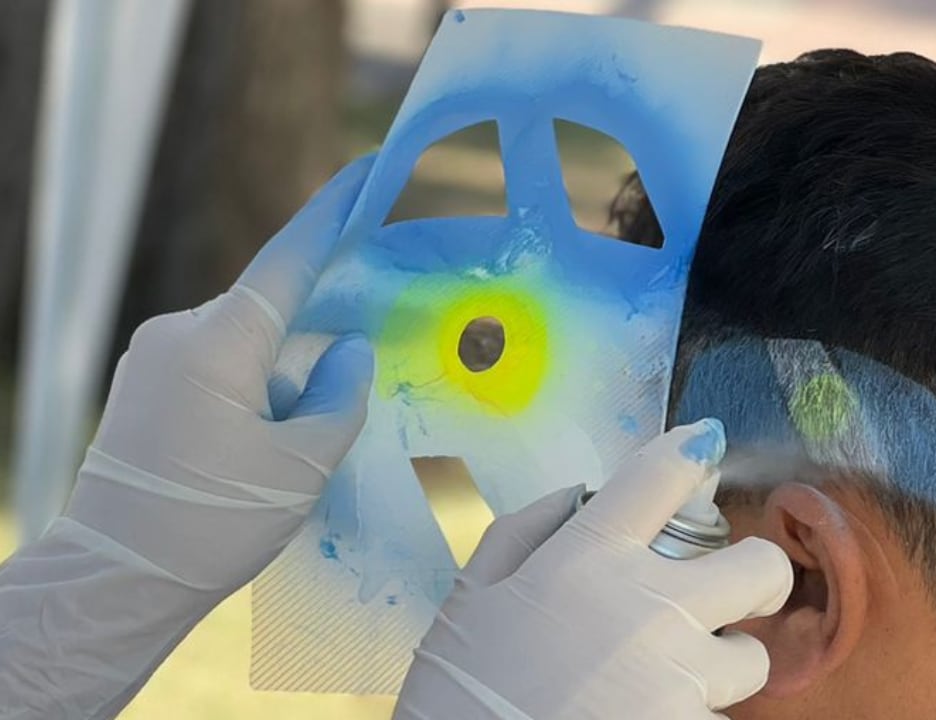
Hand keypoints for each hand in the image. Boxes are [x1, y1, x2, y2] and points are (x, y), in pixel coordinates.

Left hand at [63, 155, 375, 594]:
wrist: (115, 578)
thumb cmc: (213, 524)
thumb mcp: (301, 465)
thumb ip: (341, 394)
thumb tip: (349, 350)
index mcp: (217, 344)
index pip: (288, 262)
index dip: (333, 215)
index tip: (367, 170)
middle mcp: (178, 333)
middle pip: (271, 311)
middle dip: (314, 339)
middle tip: (349, 384)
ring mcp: (152, 356)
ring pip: (245, 342)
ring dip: (282, 375)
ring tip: (291, 446)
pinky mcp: (143, 383)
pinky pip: (217, 363)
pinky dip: (253, 387)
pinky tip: (262, 442)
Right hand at [392, 420, 794, 719]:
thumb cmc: (459, 693)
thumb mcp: (469, 598)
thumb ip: (522, 532)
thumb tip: (576, 497)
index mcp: (589, 558)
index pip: (663, 475)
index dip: (691, 452)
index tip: (702, 448)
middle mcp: (651, 606)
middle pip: (760, 566)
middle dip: (755, 574)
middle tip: (729, 591)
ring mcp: (680, 676)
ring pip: (752, 657)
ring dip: (723, 661)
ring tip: (675, 677)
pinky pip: (719, 718)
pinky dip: (694, 716)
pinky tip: (650, 716)